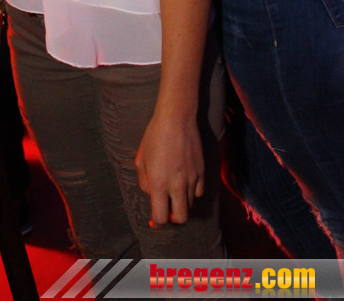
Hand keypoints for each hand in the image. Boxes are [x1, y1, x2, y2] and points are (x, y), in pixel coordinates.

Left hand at [135, 112, 203, 227]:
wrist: (176, 118)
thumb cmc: (154, 137)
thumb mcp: (141, 160)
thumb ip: (145, 183)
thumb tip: (152, 196)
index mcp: (159, 183)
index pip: (161, 218)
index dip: (157, 224)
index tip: (154, 221)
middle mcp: (177, 184)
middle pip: (181, 218)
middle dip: (173, 219)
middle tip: (166, 210)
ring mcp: (192, 178)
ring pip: (190, 204)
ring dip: (180, 203)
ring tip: (173, 190)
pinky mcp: (202, 171)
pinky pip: (199, 192)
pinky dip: (191, 192)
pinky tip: (184, 182)